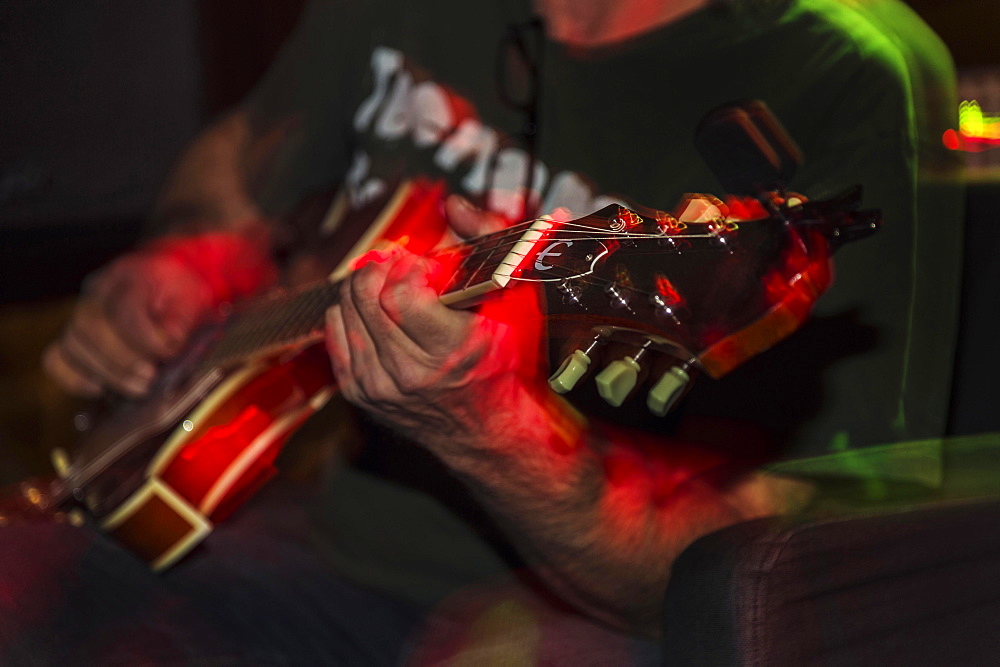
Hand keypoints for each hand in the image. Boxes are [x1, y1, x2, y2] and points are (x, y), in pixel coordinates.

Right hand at [42, 251, 215, 398]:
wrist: (168, 287)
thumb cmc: (179, 294)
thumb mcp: (191, 298)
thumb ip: (181, 318)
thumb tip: (169, 339)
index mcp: (130, 276)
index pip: (123, 308)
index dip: (144, 338)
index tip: (167, 354)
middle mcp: (98, 291)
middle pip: (90, 327)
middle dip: (122, 360)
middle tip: (150, 378)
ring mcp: (80, 313)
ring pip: (72, 345)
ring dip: (105, 373)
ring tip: (138, 387)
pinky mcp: (74, 336)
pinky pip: (56, 359)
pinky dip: (74, 378)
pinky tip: (101, 387)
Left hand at [325, 197, 541, 451]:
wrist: (487, 429)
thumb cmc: (504, 365)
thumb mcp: (515, 303)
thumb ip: (490, 244)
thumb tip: (454, 204)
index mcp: (452, 349)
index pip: (402, 293)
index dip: (406, 266)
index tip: (420, 262)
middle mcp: (412, 372)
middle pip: (367, 297)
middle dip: (378, 267)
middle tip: (395, 261)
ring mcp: (381, 386)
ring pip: (345, 312)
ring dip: (362, 286)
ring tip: (385, 282)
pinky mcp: (361, 394)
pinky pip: (334, 335)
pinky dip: (347, 313)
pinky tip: (371, 310)